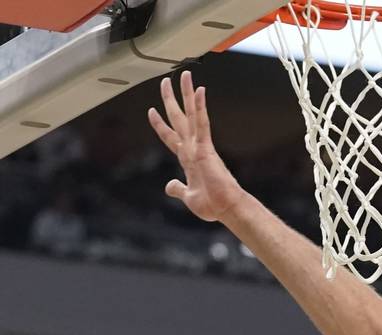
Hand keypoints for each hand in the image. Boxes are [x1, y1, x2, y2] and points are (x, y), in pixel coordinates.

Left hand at [148, 70, 243, 221]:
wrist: (226, 208)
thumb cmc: (212, 205)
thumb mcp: (188, 197)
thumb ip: (178, 189)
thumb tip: (169, 186)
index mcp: (187, 159)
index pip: (170, 136)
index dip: (160, 125)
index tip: (151, 111)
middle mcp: (193, 148)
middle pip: (178, 119)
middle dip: (170, 99)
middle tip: (164, 81)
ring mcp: (200, 146)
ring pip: (190, 114)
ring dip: (187, 94)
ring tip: (184, 75)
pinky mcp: (206, 148)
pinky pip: (202, 124)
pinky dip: (200, 107)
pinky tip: (199, 91)